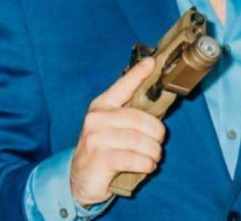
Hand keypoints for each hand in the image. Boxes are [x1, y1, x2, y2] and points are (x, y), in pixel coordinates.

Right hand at [70, 58, 165, 206]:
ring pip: (141, 141)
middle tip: (157, 143)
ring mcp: (96, 138)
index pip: (123, 86)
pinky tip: (145, 166)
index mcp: (102, 105)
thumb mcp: (115, 127)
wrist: (81, 178)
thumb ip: (132, 113)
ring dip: (153, 152)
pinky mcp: (99, 158)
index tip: (152, 62)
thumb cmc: (105, 149)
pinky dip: (146, 164)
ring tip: (151, 157)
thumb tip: (159, 99)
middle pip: (141, 119)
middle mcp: (97, 118)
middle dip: (157, 134)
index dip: (138, 74)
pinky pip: (135, 159)